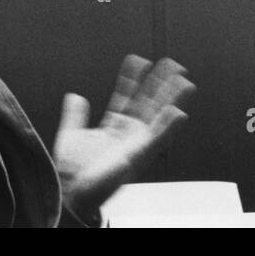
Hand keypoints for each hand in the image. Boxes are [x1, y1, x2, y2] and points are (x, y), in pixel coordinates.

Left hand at [52, 55, 195, 221]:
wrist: (72, 194)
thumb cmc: (71, 174)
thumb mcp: (71, 137)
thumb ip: (75, 115)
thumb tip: (75, 96)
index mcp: (113, 128)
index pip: (126, 96)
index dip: (133, 78)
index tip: (139, 60)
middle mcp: (128, 134)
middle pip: (149, 102)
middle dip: (160, 83)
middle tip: (171, 64)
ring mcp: (136, 143)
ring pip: (158, 116)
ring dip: (172, 99)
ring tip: (183, 81)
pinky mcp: (140, 155)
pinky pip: (158, 138)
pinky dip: (169, 125)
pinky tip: (178, 111)